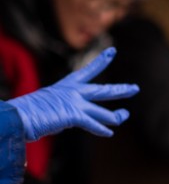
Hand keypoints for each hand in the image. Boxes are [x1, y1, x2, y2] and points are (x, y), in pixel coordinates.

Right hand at [8, 47, 138, 140]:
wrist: (18, 115)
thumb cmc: (28, 111)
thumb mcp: (50, 105)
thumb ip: (64, 109)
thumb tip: (71, 119)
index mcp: (66, 85)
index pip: (88, 71)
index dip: (101, 61)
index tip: (113, 51)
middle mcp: (73, 92)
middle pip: (103, 90)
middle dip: (120, 90)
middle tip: (135, 88)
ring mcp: (75, 103)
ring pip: (103, 111)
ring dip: (115, 116)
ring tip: (123, 116)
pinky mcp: (74, 115)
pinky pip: (93, 123)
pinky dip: (101, 129)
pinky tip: (108, 132)